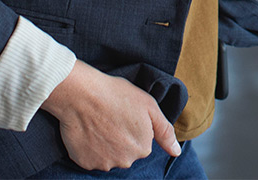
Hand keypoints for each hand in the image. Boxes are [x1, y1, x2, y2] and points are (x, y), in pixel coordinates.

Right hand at [40, 61, 180, 170]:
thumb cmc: (116, 94)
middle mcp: (125, 161)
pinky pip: (91, 158)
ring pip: (109, 156)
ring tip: (98, 123)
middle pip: (126, 152)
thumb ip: (165, 132)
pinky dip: (89, 148)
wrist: (81, 94)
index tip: (124, 113)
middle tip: (111, 118)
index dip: (133, 126)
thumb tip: (176, 152)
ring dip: (105, 144)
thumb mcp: (149, 106)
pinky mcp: (85, 163)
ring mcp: (104, 163)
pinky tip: (88, 131)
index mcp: (143, 148)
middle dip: (121, 138)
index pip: (142, 142)